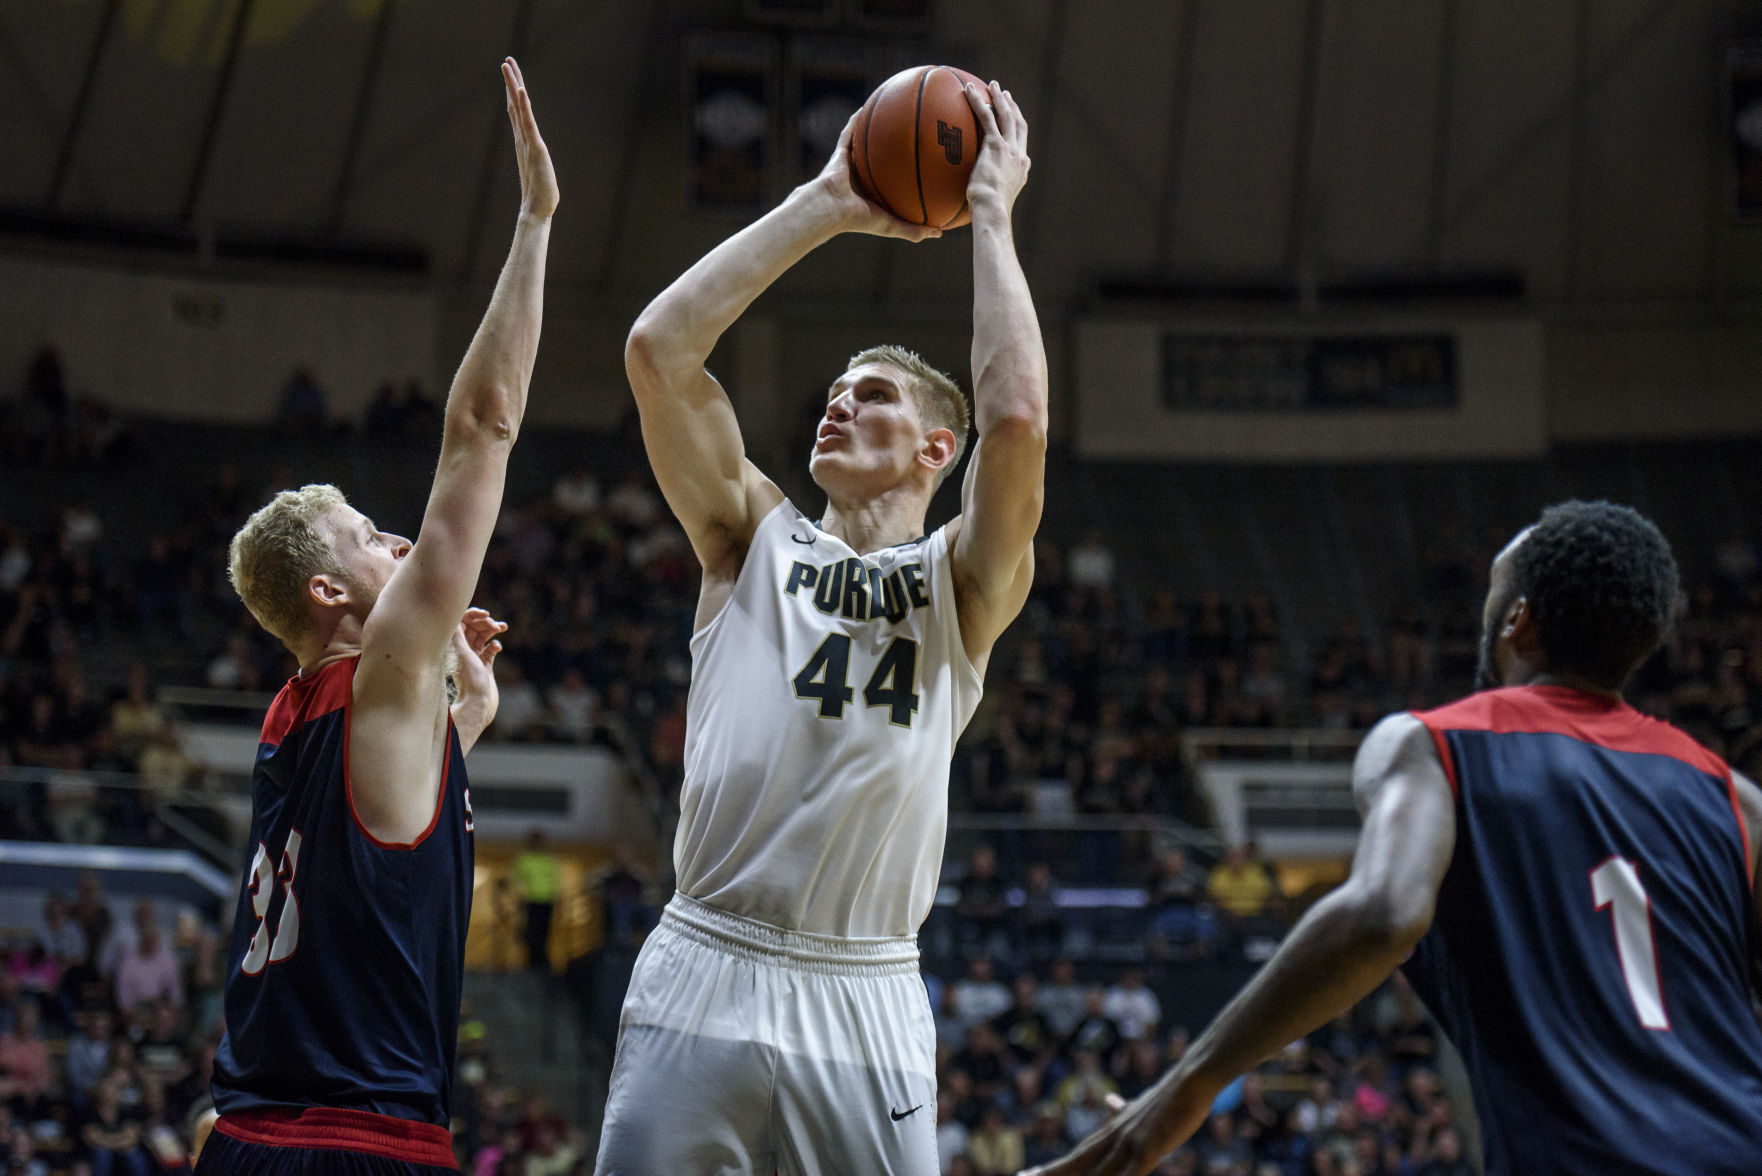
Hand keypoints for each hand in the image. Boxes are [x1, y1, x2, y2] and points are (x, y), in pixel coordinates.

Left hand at [450, 607, 507, 725]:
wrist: (479, 703)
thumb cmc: (470, 680)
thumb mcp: (463, 654)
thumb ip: (458, 636)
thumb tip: (453, 618)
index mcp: (454, 645)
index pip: (461, 622)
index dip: (473, 614)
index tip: (486, 614)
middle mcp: (462, 649)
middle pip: (473, 627)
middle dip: (485, 622)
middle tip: (496, 625)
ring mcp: (474, 657)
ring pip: (483, 636)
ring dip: (493, 630)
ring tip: (503, 627)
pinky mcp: (484, 664)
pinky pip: (490, 649)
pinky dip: (495, 645)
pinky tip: (498, 648)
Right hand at [502, 57, 557, 218]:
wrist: (537, 210)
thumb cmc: (540, 194)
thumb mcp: (538, 170)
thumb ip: (535, 161)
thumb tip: (536, 160)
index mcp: (523, 141)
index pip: (517, 111)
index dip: (513, 91)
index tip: (510, 73)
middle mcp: (522, 138)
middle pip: (514, 104)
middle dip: (511, 81)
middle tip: (506, 60)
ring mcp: (527, 141)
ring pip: (518, 108)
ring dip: (513, 85)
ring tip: (507, 66)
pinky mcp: (535, 147)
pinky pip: (527, 122)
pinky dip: (523, 105)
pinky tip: (519, 90)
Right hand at [810, 111, 941, 242]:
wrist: (830, 209)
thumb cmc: (859, 220)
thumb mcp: (892, 226)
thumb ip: (915, 230)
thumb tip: (941, 233)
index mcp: (872, 193)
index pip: (891, 181)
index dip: (905, 173)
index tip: (922, 163)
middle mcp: (861, 177)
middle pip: (881, 158)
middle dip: (894, 147)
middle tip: (913, 134)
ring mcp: (849, 164)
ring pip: (865, 142)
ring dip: (875, 129)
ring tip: (891, 112)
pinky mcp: (839, 153)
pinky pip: (849, 132)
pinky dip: (857, 119)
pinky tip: (870, 104)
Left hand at [965, 81, 1029, 211]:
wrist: (993, 212)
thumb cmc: (988, 214)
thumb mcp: (990, 204)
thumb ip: (985, 196)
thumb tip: (971, 203)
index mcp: (1021, 169)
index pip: (1021, 145)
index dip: (1017, 130)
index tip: (1012, 120)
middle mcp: (1019, 156)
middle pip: (1019, 124)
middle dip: (1013, 107)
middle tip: (1005, 95)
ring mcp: (1010, 149)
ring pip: (1007, 116)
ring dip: (999, 98)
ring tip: (992, 85)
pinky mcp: (996, 145)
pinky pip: (986, 117)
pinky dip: (978, 102)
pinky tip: (969, 91)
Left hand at [1019, 1082, 1209, 1175]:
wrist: (1190, 1078)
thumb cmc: (1171, 1096)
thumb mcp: (1141, 1105)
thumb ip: (1123, 1109)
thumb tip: (1110, 1101)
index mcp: (1112, 1130)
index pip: (1077, 1154)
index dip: (1054, 1166)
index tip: (1028, 1173)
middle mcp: (1115, 1137)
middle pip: (1077, 1162)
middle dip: (1052, 1173)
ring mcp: (1129, 1143)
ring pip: (1098, 1173)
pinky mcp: (1147, 1149)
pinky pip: (1129, 1175)